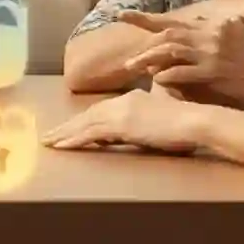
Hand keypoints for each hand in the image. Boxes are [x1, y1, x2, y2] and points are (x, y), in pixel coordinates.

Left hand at [41, 89, 203, 152]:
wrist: (195, 121)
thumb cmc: (187, 122)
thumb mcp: (164, 114)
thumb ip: (150, 115)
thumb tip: (142, 122)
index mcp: (133, 98)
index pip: (102, 109)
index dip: (84, 119)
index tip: (70, 127)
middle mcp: (123, 101)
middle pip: (89, 114)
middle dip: (68, 125)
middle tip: (50, 135)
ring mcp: (121, 111)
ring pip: (85, 122)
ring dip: (65, 133)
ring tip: (49, 141)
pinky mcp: (121, 124)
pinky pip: (90, 133)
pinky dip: (74, 139)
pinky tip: (62, 146)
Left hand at [123, 15, 243, 110]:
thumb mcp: (237, 34)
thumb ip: (214, 29)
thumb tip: (194, 26)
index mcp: (212, 25)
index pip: (175, 20)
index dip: (147, 18)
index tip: (124, 15)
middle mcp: (209, 34)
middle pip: (168, 34)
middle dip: (143, 44)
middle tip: (125, 59)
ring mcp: (211, 53)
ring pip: (171, 51)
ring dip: (149, 60)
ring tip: (134, 70)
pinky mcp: (214, 72)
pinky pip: (184, 72)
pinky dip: (168, 75)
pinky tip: (156, 80)